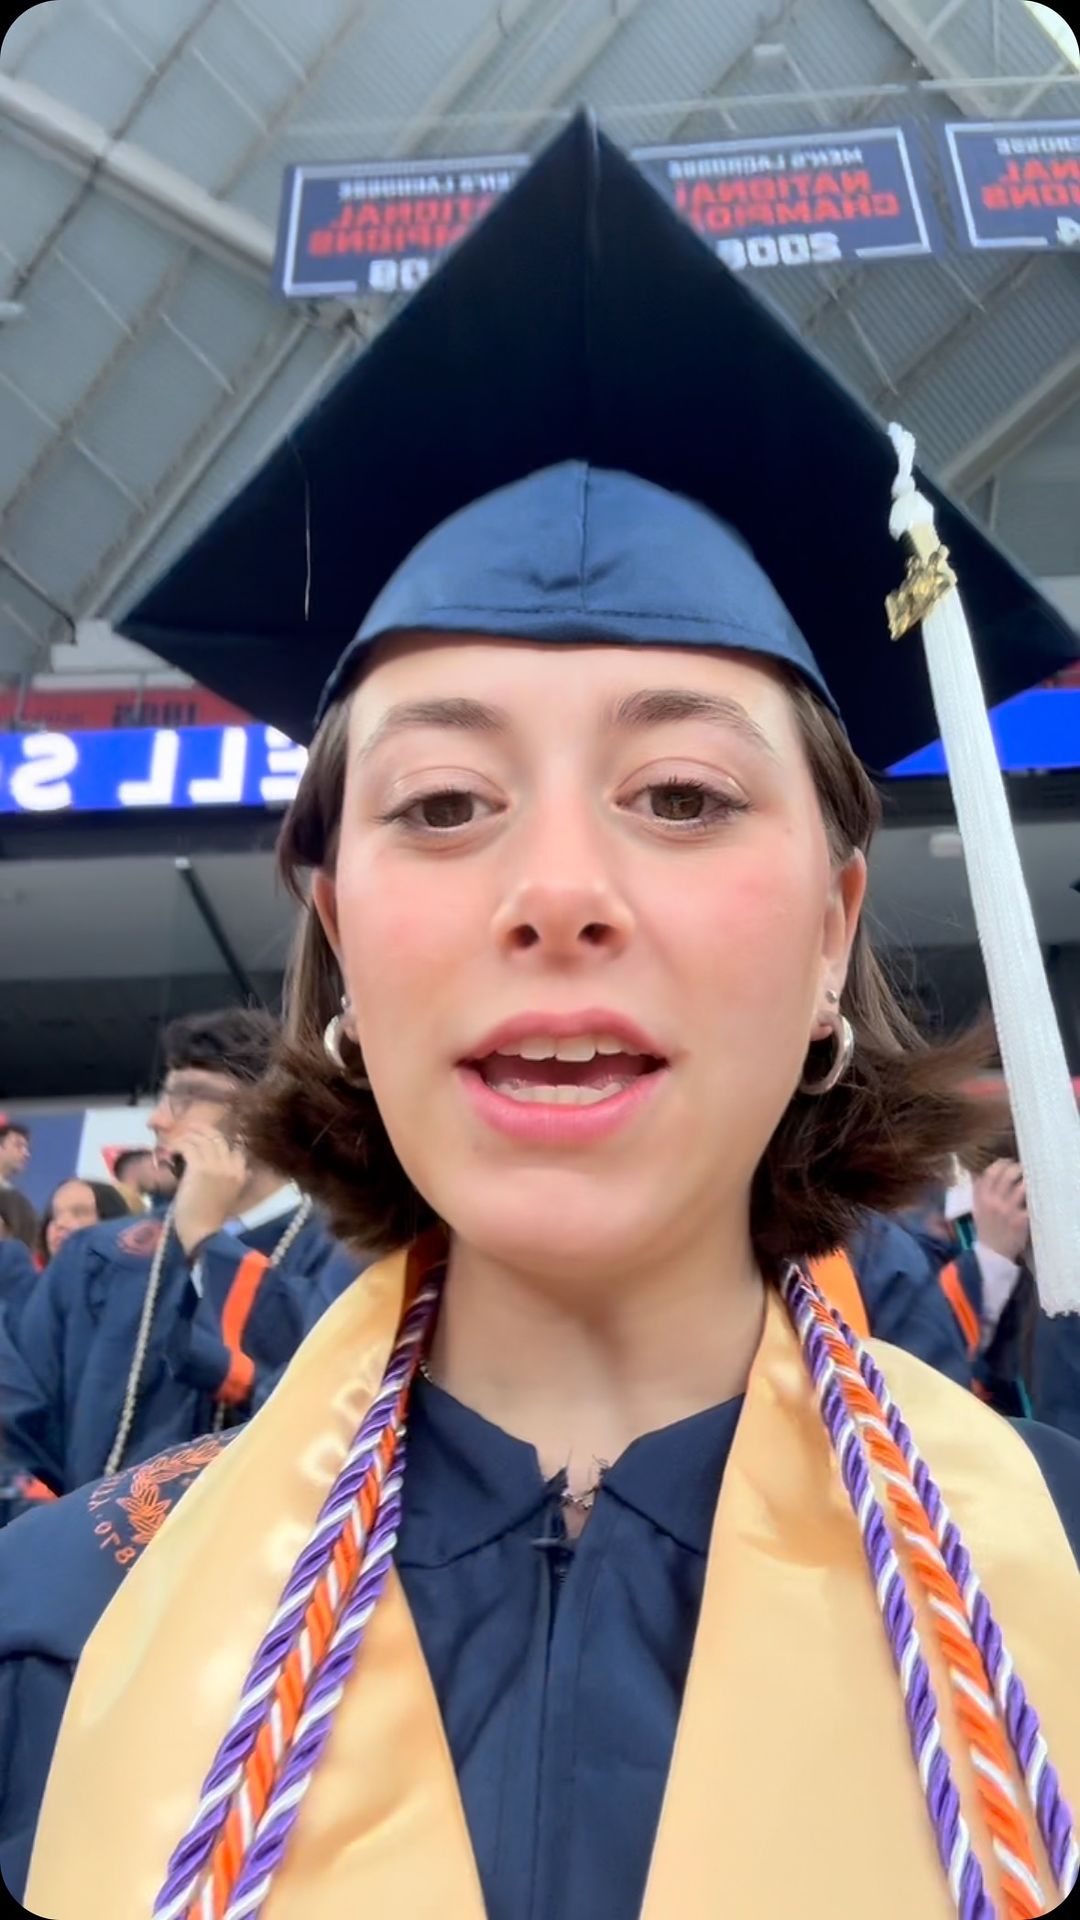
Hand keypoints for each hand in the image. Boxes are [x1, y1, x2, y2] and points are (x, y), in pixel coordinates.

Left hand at [172, 1125, 249, 1256]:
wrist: (202, 1234)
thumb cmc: (210, 1218)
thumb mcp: (226, 1194)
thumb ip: (226, 1177)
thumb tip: (214, 1162)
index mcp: (241, 1173)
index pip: (233, 1146)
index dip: (216, 1138)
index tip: (202, 1137)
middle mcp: (232, 1165)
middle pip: (217, 1137)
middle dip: (200, 1130)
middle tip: (185, 1130)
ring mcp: (217, 1166)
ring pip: (201, 1138)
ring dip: (186, 1136)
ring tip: (175, 1138)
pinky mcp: (199, 1168)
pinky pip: (188, 1146)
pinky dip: (177, 1144)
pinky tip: (169, 1148)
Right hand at [972, 1160, 1027, 1264]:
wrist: (992, 1253)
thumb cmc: (985, 1229)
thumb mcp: (977, 1209)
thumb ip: (977, 1191)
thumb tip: (976, 1173)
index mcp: (980, 1198)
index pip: (990, 1173)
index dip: (1001, 1164)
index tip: (1008, 1162)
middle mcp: (993, 1201)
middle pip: (1007, 1176)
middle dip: (1017, 1169)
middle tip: (1022, 1170)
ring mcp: (1007, 1210)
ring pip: (1021, 1187)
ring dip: (1027, 1182)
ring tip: (1029, 1182)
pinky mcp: (1020, 1219)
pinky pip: (1030, 1203)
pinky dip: (1033, 1198)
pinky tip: (1033, 1197)